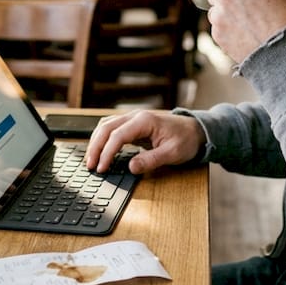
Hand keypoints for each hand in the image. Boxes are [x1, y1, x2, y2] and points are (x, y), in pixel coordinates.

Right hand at [85, 109, 205, 173]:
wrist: (196, 130)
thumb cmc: (186, 140)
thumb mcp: (172, 153)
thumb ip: (151, 160)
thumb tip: (131, 167)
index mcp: (144, 121)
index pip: (117, 136)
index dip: (107, 153)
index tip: (102, 168)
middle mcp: (135, 116)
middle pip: (106, 128)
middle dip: (95, 147)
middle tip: (90, 165)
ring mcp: (133, 118)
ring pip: (106, 126)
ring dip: (96, 141)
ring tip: (91, 159)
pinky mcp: (133, 124)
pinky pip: (111, 128)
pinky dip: (102, 138)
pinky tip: (99, 150)